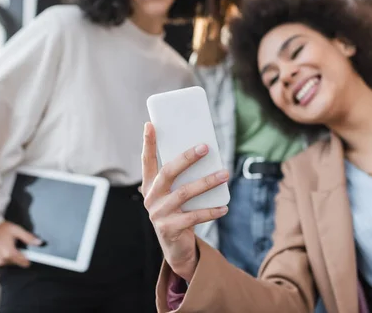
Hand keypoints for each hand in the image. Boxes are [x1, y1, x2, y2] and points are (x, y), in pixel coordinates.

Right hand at [0, 221, 41, 267]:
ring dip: (5, 257)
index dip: (26, 260)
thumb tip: (39, 243)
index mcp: (9, 252)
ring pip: (4, 263)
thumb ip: (28, 238)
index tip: (27, 261)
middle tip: (10, 246)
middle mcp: (1, 259)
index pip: (22, 261)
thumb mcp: (16, 230)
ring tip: (2, 247)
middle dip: (14, 256)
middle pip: (13, 262)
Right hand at [140, 122, 228, 281]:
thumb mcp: (176, 194)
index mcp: (150, 186)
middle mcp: (151, 198)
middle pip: (168, 172)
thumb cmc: (179, 212)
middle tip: (205, 147)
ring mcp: (159, 214)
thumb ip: (183, 178)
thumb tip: (206, 154)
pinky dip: (211, 211)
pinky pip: (194, 216)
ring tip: (224, 174)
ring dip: (207, 182)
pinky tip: (224, 207)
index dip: (148, 143)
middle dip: (187, 158)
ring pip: (184, 193)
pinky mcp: (170, 228)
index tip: (150, 124)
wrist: (176, 247)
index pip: (147, 161)